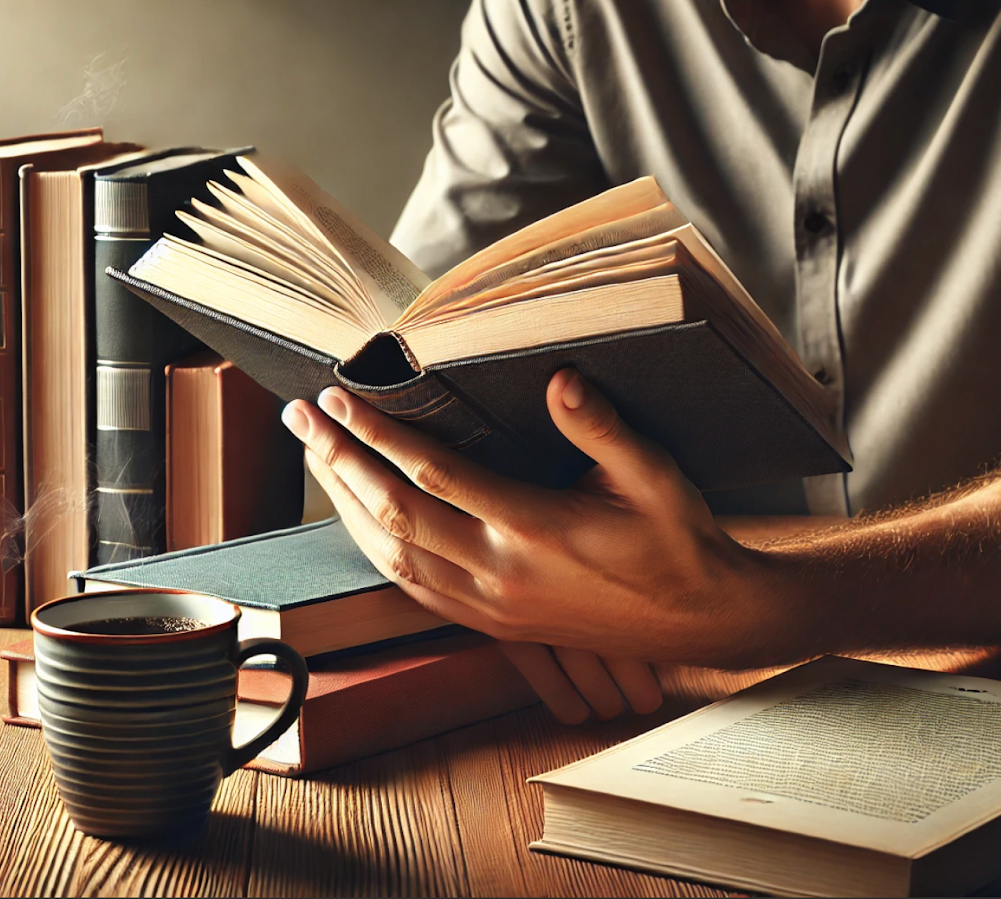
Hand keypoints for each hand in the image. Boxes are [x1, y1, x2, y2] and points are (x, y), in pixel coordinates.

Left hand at [281, 368, 792, 719]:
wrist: (699, 619)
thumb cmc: (678, 540)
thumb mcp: (653, 475)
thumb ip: (600, 428)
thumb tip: (558, 378)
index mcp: (535, 529)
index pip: (434, 475)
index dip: (380, 434)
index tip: (342, 397)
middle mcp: (501, 572)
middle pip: (394, 515)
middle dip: (339, 462)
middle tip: (300, 416)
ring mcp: (491, 604)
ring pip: (392, 556)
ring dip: (345, 504)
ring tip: (316, 456)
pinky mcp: (493, 623)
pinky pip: (412, 587)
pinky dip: (373, 549)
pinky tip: (357, 519)